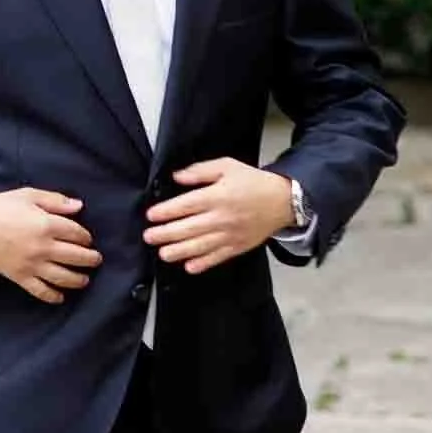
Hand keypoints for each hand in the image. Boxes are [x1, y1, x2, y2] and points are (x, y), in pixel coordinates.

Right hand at [0, 188, 100, 304]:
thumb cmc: (0, 207)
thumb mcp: (29, 195)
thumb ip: (56, 201)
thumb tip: (79, 206)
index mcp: (46, 224)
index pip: (77, 234)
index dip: (86, 237)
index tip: (88, 239)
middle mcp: (43, 247)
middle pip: (76, 257)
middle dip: (90, 259)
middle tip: (96, 260)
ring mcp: (32, 264)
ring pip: (63, 277)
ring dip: (78, 280)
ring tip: (85, 279)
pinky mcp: (20, 276)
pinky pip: (40, 290)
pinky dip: (53, 296)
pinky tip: (61, 297)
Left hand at [143, 159, 293, 275]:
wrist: (282, 200)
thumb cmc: (253, 182)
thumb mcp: (227, 166)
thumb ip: (200, 171)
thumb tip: (177, 177)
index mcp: (218, 196)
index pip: (186, 205)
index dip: (166, 211)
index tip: (151, 215)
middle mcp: (222, 217)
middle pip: (189, 228)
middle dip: (166, 234)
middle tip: (149, 237)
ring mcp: (230, 235)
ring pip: (200, 246)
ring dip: (179, 251)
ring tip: (163, 254)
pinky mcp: (238, 246)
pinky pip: (218, 257)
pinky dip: (203, 263)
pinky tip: (189, 266)